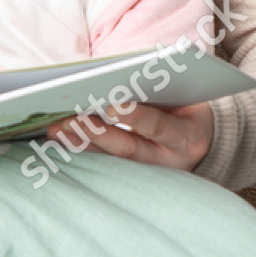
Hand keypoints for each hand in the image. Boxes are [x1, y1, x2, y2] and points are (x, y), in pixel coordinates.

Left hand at [41, 101, 213, 171]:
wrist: (200, 139)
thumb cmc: (186, 107)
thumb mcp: (184, 98)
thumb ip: (156, 90)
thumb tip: (113, 79)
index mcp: (187, 137)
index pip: (160, 127)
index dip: (137, 117)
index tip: (113, 104)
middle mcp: (169, 160)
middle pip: (129, 149)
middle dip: (97, 133)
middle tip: (69, 119)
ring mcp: (151, 172)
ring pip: (112, 160)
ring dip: (81, 143)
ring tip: (55, 128)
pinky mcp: (134, 177)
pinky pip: (104, 164)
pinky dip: (81, 149)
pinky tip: (58, 138)